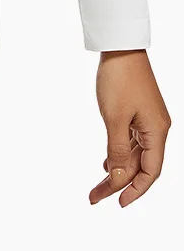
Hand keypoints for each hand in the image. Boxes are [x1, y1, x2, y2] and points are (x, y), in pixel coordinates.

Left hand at [89, 50, 171, 206]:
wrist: (120, 47)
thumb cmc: (119, 79)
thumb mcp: (115, 119)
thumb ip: (118, 151)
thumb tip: (119, 179)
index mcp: (156, 132)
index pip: (150, 172)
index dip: (136, 191)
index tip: (119, 204)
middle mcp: (156, 128)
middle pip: (140, 165)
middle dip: (118, 183)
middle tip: (95, 197)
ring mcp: (147, 120)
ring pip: (134, 154)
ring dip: (117, 169)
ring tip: (98, 184)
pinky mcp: (138, 112)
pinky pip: (131, 141)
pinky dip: (119, 153)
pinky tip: (107, 161)